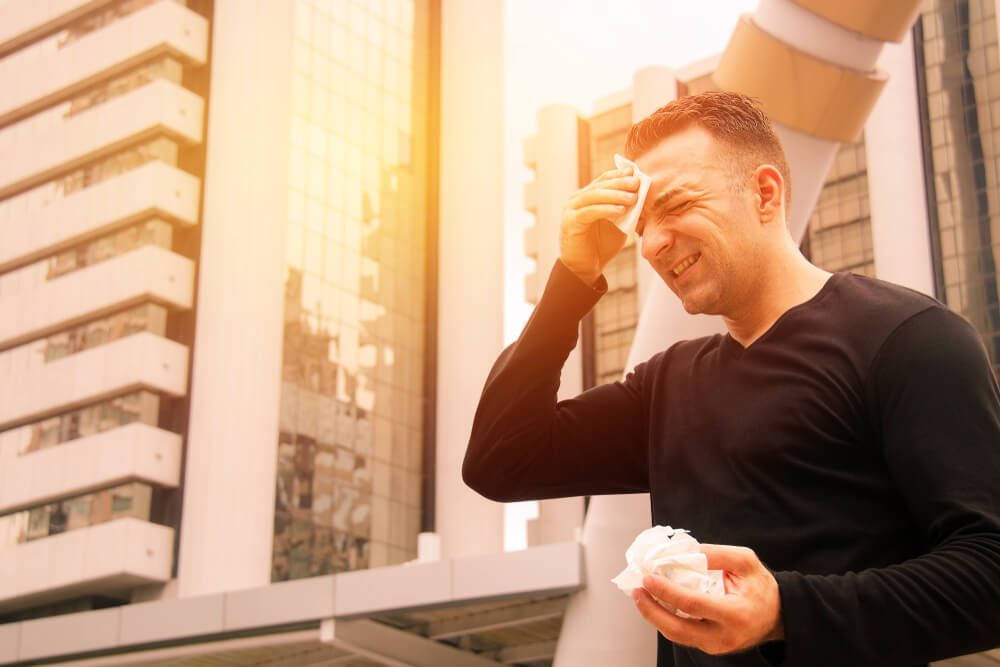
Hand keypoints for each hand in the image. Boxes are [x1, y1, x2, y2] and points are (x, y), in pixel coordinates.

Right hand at [559, 166, 638, 285]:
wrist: (586, 268)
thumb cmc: (602, 245)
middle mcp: (578, 199)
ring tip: (632, 197)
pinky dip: (606, 209)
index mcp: (588, 196)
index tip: (635, 172)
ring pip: (594, 196)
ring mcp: (572, 209)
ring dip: (615, 195)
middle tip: (636, 183)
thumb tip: (640, 193)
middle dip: (620, 183)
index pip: (604, 180)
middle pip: (600, 185)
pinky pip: (590, 211)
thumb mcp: (619, 223)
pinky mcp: (571, 222)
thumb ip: (626, 208)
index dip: (619, 175)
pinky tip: (620, 211)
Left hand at [631, 544, 783, 655]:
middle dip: (651, 610)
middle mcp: (725, 635)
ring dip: (654, 616)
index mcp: (735, 613)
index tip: (649, 578)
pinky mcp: (711, 647)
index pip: (692, 604)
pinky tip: (656, 604)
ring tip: (641, 596)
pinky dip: (666, 620)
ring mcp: (717, 646)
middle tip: (637, 590)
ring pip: (677, 636)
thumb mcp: (745, 561)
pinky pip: (683, 635)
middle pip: (678, 629)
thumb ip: (715, 554)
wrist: (777, 615)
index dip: (666, 591)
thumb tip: (684, 551)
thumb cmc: (761, 587)